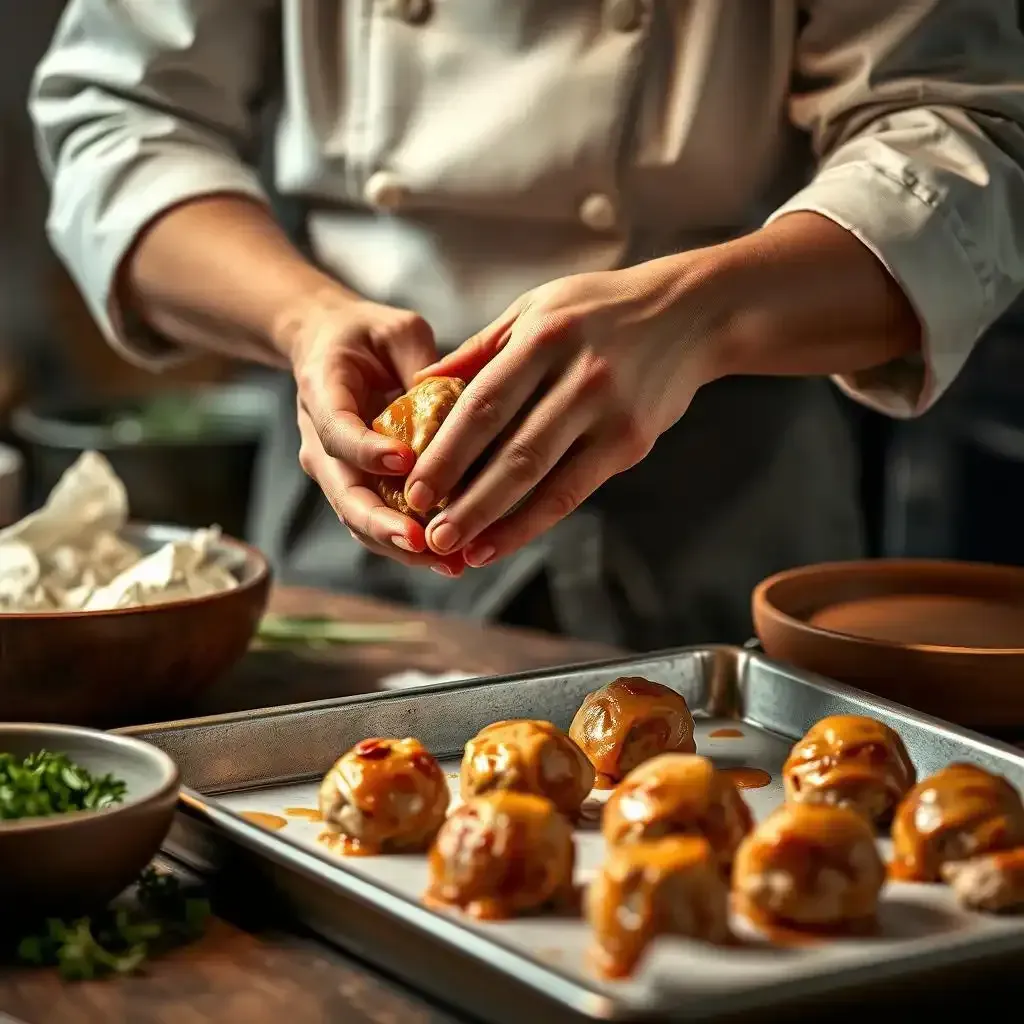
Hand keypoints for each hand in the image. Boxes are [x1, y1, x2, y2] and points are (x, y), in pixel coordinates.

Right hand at [288, 293, 465, 575]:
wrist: (328, 349)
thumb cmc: (366, 335)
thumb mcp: (395, 330)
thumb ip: (419, 360)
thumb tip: (455, 396)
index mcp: (321, 393)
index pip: (338, 429)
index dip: (367, 449)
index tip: (405, 461)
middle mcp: (320, 441)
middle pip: (345, 494)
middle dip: (383, 523)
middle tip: (421, 541)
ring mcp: (335, 472)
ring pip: (359, 520)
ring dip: (401, 548)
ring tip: (449, 563)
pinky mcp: (357, 488)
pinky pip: (378, 523)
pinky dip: (409, 546)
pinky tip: (450, 560)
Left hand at [403, 257, 722, 566]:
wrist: (690, 314)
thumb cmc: (599, 310)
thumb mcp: (535, 309)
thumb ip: (480, 350)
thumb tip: (420, 386)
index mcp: (545, 338)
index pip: (484, 404)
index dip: (447, 452)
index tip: (414, 488)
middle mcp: (578, 378)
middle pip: (512, 450)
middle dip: (465, 498)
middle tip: (427, 534)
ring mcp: (609, 414)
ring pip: (543, 478)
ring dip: (496, 521)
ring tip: (458, 550)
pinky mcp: (630, 442)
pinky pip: (574, 491)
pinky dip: (534, 522)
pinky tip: (501, 543)